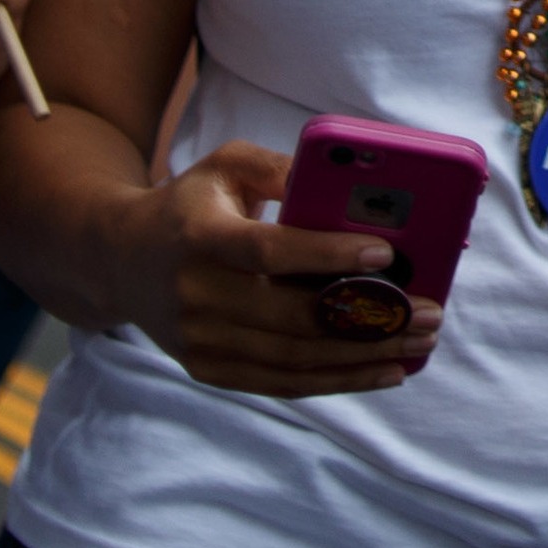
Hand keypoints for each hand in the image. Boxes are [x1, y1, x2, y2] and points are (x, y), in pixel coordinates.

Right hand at [119, 142, 442, 399]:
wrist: (119, 262)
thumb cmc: (190, 203)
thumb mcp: (227, 164)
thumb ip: (283, 167)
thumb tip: (350, 181)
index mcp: (201, 238)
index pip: (270, 252)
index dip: (327, 256)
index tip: (386, 254)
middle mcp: (197, 297)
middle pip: (292, 320)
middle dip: (369, 319)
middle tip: (429, 312)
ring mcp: (201, 342)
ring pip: (293, 360)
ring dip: (363, 358)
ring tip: (418, 345)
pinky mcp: (209, 370)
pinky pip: (281, 383)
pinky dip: (336, 381)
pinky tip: (382, 371)